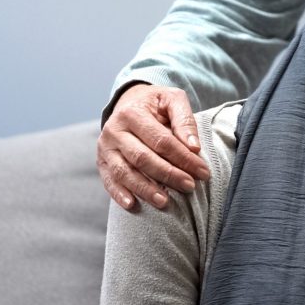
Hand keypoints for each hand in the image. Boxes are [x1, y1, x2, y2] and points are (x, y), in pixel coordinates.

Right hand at [97, 84, 210, 210]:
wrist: (129, 102)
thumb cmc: (156, 104)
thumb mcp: (172, 100)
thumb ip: (185, 120)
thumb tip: (194, 147)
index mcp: (132, 113)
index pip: (161, 141)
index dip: (183, 158)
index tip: (202, 172)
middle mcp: (114, 130)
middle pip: (143, 158)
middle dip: (169, 175)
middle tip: (190, 186)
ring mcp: (105, 148)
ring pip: (124, 172)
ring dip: (145, 189)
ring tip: (165, 202)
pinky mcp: (102, 161)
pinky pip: (108, 180)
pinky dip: (118, 194)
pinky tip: (132, 204)